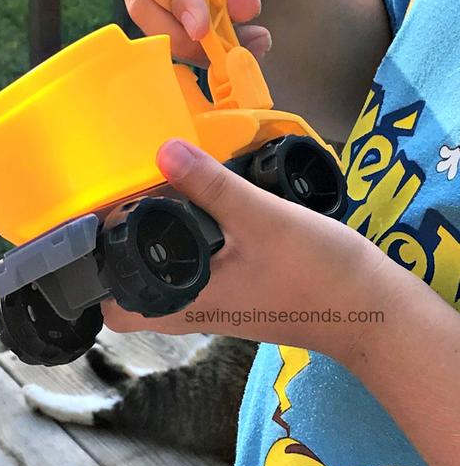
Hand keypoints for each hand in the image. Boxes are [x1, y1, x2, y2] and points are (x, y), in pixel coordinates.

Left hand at [102, 139, 386, 364]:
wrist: (371, 308)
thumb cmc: (317, 271)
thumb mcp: (260, 218)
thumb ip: (211, 185)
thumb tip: (163, 151)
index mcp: (189, 305)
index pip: (118, 311)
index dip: (97, 281)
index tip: (94, 237)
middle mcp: (196, 313)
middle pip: (137, 297)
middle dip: (121, 260)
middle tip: (122, 212)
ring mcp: (219, 308)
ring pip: (166, 285)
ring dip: (155, 252)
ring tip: (153, 204)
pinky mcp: (240, 296)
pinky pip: (197, 278)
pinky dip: (188, 251)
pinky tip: (199, 214)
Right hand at [122, 0, 291, 65]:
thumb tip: (242, 6)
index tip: (204, 27)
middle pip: (144, 7)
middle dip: (189, 34)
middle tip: (240, 45)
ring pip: (158, 34)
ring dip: (205, 49)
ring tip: (256, 42)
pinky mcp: (156, 23)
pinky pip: (173, 47)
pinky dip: (207, 55)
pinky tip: (240, 47)